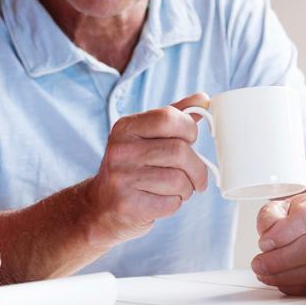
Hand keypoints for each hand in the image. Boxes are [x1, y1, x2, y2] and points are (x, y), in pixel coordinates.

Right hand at [84, 93, 210, 242]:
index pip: (169, 117)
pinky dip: (175, 203)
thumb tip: (203, 99)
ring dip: (187, 188)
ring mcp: (122, 178)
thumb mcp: (146, 136)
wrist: (101, 205)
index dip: (189, 130)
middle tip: (197, 176)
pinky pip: (171, 203)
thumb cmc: (133, 166)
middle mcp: (120, 150)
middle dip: (197, 167)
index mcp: (125, 127)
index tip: (190, 141)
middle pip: (179, 151)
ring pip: (179, 180)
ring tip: (178, 189)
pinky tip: (163, 200)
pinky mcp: (128, 205)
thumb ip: (174, 116)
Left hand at [250, 188, 305, 295]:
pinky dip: (293, 286)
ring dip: (284, 275)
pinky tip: (279, 280)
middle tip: (259, 263)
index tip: (264, 242)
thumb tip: (268, 236)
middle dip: (280, 259)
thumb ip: (269, 217)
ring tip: (265, 273)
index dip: (282, 233)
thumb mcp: (279, 208)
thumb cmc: (299, 217)